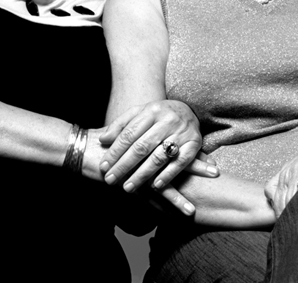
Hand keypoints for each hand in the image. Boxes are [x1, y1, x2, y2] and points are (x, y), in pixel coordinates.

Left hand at [98, 101, 215, 192]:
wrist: (189, 110)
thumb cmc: (158, 115)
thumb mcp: (139, 113)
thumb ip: (121, 125)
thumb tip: (103, 140)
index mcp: (151, 111)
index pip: (129, 134)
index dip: (115, 151)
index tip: (104, 166)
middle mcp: (167, 120)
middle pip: (142, 147)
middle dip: (124, 165)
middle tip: (111, 180)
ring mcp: (182, 132)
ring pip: (159, 157)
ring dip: (142, 175)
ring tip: (128, 187)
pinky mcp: (194, 144)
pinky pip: (180, 162)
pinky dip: (168, 175)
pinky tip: (155, 186)